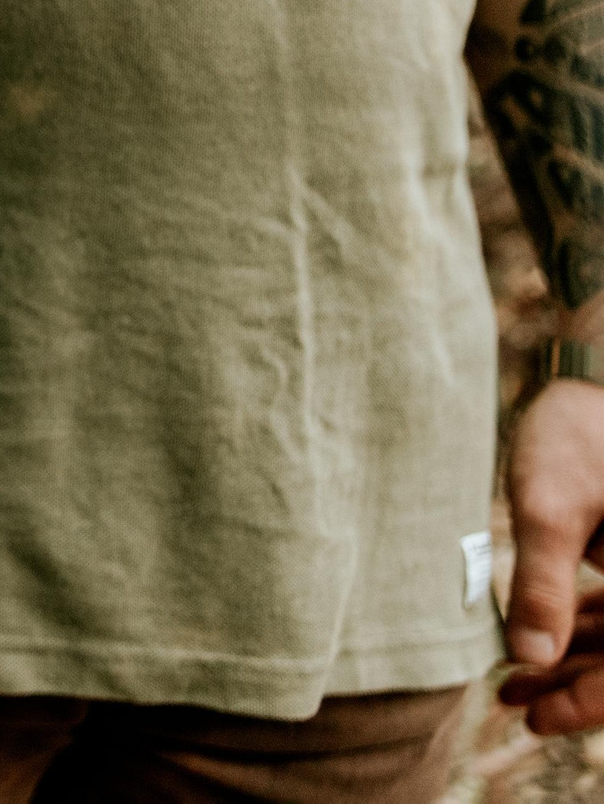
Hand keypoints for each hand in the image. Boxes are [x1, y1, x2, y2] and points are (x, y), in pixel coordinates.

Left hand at [499, 365, 603, 732]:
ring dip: (573, 664)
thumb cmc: (576, 433)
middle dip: (578, 688)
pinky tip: (526, 647)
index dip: (592, 702)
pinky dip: (577, 631)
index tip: (537, 718)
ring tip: (508, 684)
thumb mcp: (550, 507)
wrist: (592, 381)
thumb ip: (542, 583)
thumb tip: (529, 657)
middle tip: (513, 704)